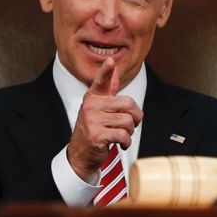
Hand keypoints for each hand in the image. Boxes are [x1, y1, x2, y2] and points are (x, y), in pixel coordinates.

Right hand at [66, 58, 143, 180]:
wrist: (80, 155)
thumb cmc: (93, 130)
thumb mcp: (99, 109)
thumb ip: (107, 92)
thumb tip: (115, 71)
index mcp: (93, 98)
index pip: (101, 81)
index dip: (106, 71)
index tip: (110, 60)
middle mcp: (90, 107)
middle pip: (129, 104)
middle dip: (135, 117)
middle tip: (129, 125)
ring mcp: (92, 121)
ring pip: (128, 121)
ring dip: (129, 132)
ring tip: (121, 135)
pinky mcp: (96, 135)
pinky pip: (123, 135)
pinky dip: (126, 142)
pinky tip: (120, 144)